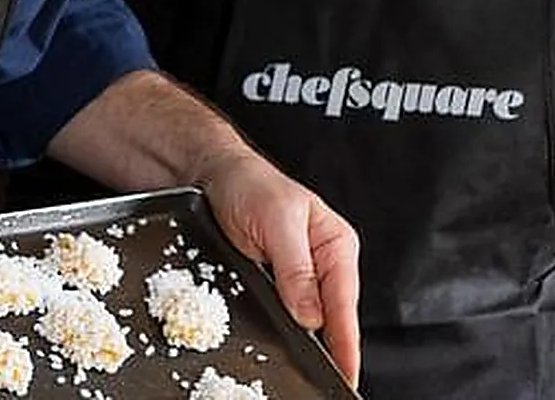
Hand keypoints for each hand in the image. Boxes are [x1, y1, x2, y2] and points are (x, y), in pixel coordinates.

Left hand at [195, 149, 361, 385]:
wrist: (208, 176)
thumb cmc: (247, 184)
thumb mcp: (276, 218)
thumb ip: (295, 266)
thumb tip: (311, 314)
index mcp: (334, 245)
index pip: (344, 304)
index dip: (346, 344)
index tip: (346, 375)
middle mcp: (320, 264)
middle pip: (331, 320)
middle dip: (330, 352)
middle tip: (325, 382)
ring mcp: (297, 279)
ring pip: (308, 324)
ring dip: (306, 346)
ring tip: (308, 374)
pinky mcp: (273, 286)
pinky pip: (283, 317)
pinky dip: (282, 334)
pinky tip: (281, 349)